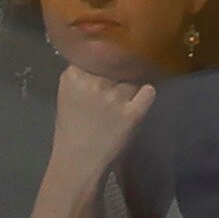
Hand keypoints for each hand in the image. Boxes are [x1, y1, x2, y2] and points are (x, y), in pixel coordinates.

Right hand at [49, 65, 157, 188]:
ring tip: (124, 102)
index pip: (97, 52)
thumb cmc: (72, 131)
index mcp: (73, 76)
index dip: (104, 58)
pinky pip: (149, 91)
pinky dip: (145, 97)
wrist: (78, 165)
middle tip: (114, 91)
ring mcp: (114, 97)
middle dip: (119, 72)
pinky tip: (136, 106)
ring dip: (132, 86)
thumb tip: (106, 53)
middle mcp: (94, 82)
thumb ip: (84, 74)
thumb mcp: (69, 95)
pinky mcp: (133, 113)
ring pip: (134, 76)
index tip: (105, 69)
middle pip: (117, 62)